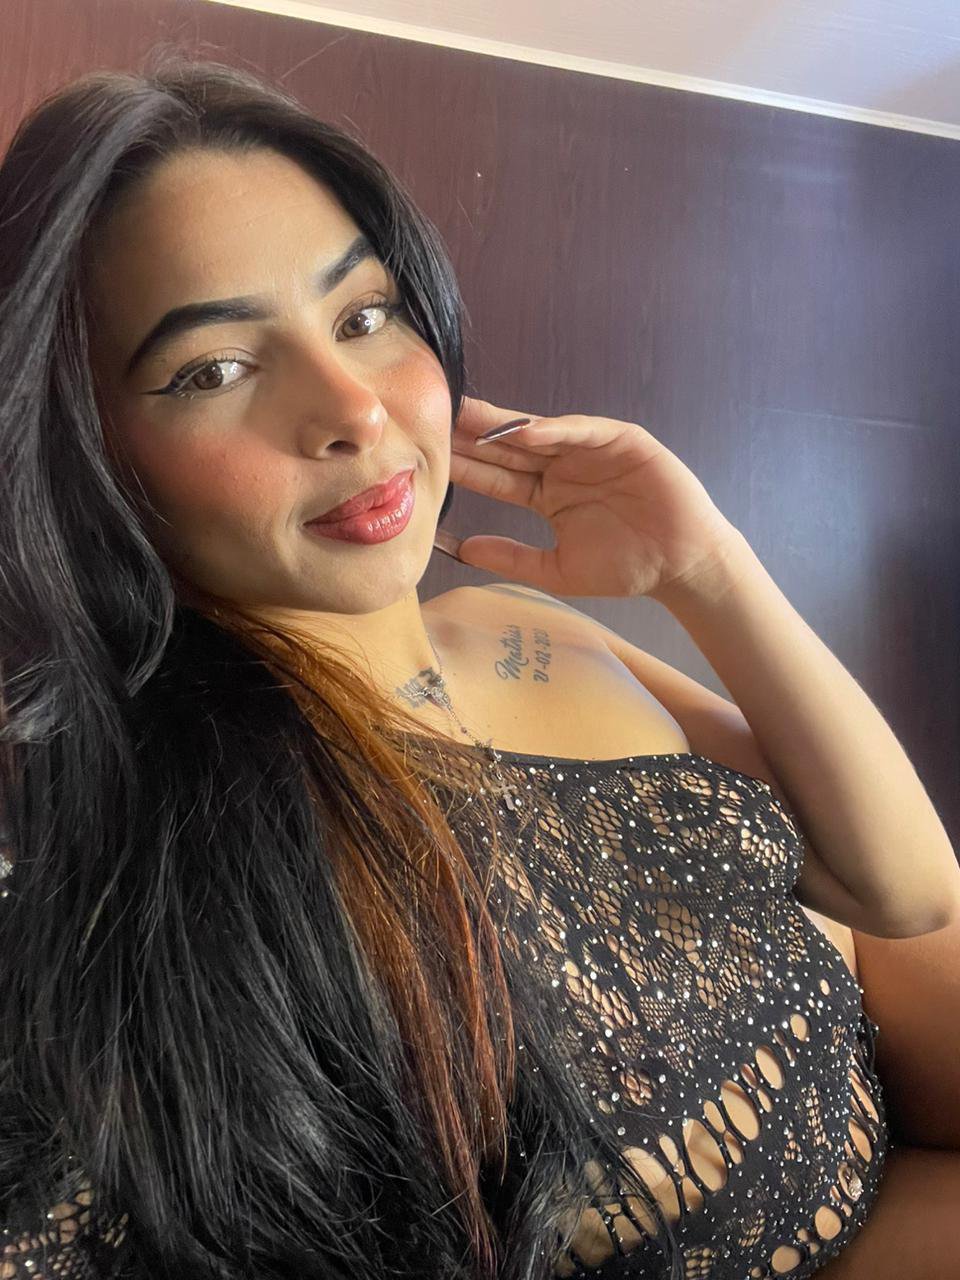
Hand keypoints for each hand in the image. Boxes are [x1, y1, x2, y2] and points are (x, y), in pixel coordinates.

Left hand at [447, 395, 745, 600]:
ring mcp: (590, 450)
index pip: (498, 475)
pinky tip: (525, 429)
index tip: (429, 458)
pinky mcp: (621, 440)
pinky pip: (582, 430)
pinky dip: (555, 429)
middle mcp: (563, 466)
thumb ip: (512, 558)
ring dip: (504, 423)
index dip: (466, 467)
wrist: (681, 565)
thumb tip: (461, 550)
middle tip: (433, 417)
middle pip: (509, 446)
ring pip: (540, 431)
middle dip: (474, 434)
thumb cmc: (626, 567)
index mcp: (546, 493)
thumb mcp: (557, 569)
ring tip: (467, 414)